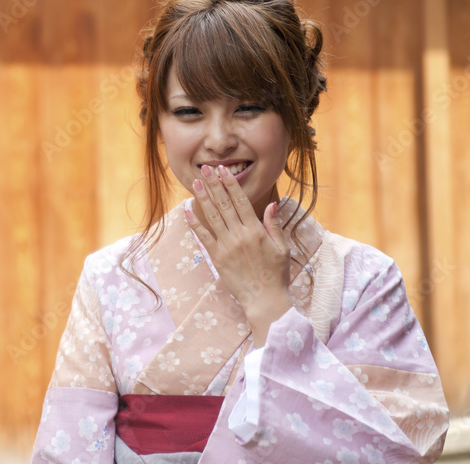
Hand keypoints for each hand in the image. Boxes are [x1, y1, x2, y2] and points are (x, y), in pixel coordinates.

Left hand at [183, 164, 291, 343]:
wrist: (265, 300)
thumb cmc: (276, 275)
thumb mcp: (282, 248)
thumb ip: (274, 225)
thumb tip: (271, 204)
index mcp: (256, 231)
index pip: (240, 201)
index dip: (230, 184)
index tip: (223, 170)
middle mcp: (239, 235)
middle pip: (224, 204)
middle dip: (214, 184)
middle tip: (206, 168)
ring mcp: (226, 246)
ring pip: (212, 216)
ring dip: (203, 198)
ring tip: (196, 182)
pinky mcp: (217, 257)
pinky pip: (203, 236)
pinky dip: (194, 222)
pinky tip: (187, 209)